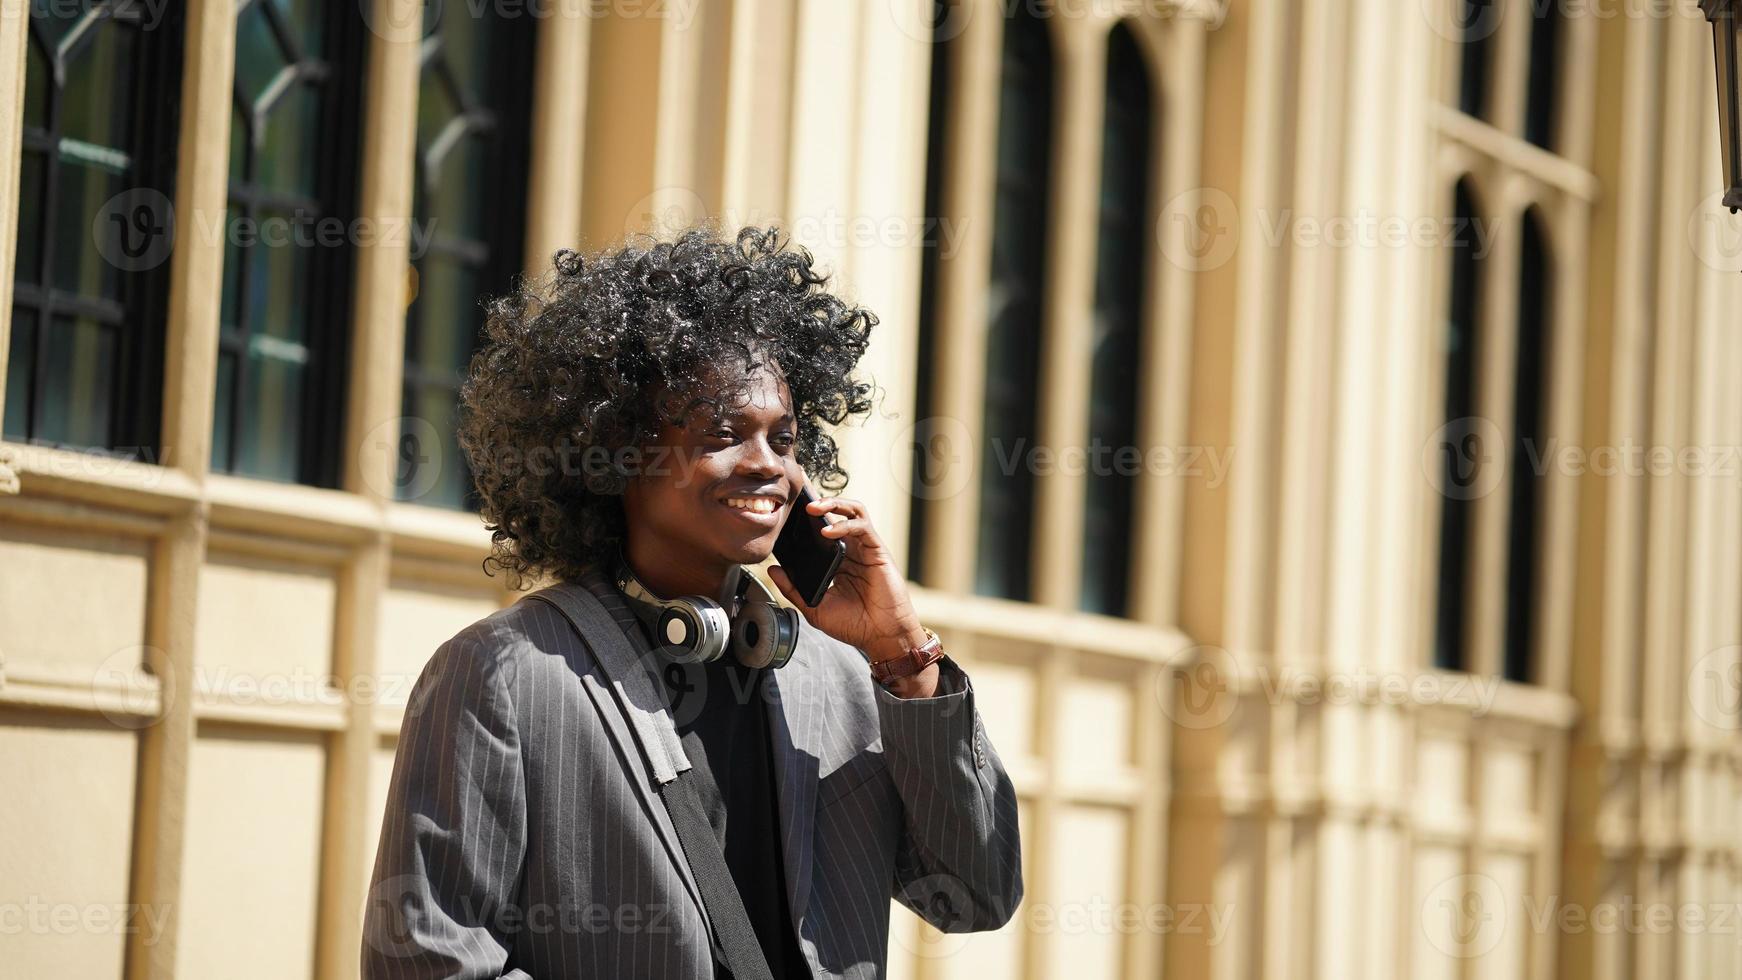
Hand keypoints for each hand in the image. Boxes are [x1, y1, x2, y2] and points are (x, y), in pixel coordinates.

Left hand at [767, 493, 929, 667]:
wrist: (881, 637)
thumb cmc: (854, 625)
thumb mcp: (815, 608)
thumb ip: (793, 589)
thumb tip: (772, 570)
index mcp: (837, 562)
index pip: (821, 531)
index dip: (807, 520)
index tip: (788, 513)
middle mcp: (851, 551)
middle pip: (837, 514)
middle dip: (819, 502)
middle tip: (799, 501)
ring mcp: (865, 549)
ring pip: (853, 512)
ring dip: (834, 503)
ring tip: (813, 507)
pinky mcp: (877, 550)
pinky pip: (862, 527)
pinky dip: (845, 524)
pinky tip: (828, 531)